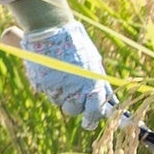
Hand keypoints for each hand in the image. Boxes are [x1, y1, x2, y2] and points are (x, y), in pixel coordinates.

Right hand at [15, 7, 123, 129]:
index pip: (96, 111)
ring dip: (61, 95)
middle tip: (77, 102)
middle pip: (74, 111)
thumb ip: (99, 82)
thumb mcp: (93, 63)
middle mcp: (75, 89)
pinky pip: (45, 92)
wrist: (52, 29)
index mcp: (92, 84)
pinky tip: (50, 71)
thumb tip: (111, 100)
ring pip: (59, 102)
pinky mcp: (41, 84)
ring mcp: (57, 88)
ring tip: (62, 76)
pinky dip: (48, 85)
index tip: (90, 124)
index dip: (94, 119)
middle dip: (76, 108)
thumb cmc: (76, 45)